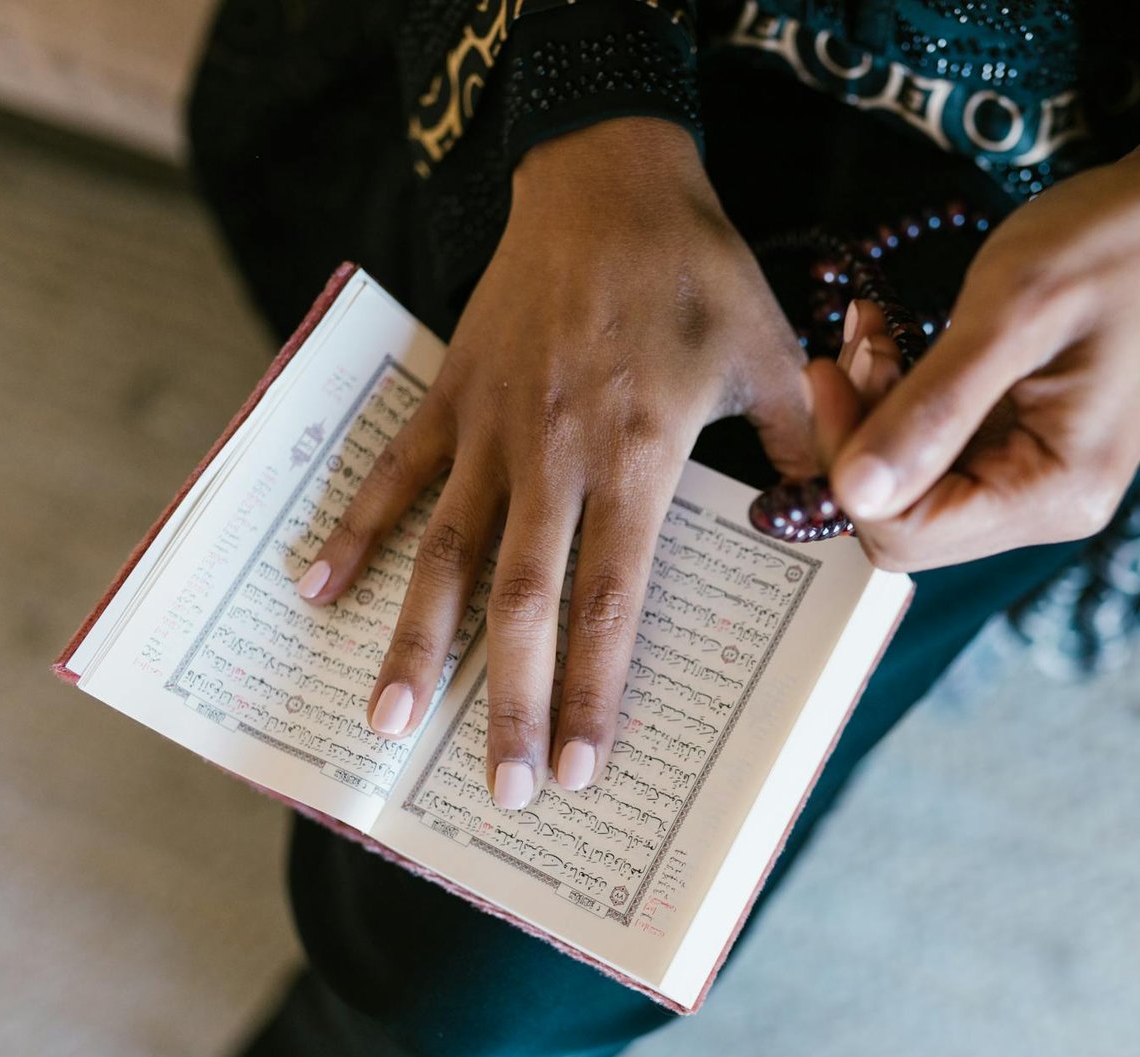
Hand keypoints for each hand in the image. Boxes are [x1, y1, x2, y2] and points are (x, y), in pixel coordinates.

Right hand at [296, 118, 813, 807]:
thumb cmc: (696, 273)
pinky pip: (392, 471)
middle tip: (502, 793)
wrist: (609, 179)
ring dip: (417, 642)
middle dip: (511, 705)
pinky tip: (315, 588)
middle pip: (524, 602)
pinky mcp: (450, 394)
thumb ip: (795, 450)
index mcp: (638, 459)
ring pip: (444, 553)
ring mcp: (490, 428)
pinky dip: (353, 530)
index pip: (613, 601)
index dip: (595, 690)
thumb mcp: (769, 358)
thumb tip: (825, 524)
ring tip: (389, 724)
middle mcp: (554, 458)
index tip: (583, 767)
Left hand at [817, 80, 1139, 570]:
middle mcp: (1050, 506)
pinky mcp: (1030, 447)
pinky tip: (900, 339)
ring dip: (878, 408)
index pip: (906, 533)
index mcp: (1055, 492)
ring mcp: (1041, 480)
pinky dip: (906, 396)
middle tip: (855, 340)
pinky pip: (942, 448)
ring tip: (875, 328)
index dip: (849, 461)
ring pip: (916, 482)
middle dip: (861, 433)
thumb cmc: (1115, 244)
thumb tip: (853, 492)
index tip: (828, 368)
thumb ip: (932, 408)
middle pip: (907, 517)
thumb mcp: (1012, 313)